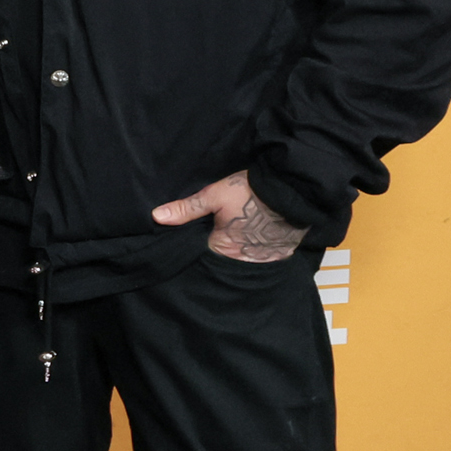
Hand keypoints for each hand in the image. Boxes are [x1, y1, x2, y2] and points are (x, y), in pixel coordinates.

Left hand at [153, 170, 305, 262]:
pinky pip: (263, 256)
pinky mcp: (282, 254)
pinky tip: (255, 235)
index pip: (202, 252)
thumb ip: (186, 209)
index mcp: (223, 249)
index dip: (198, 242)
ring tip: (238, 232)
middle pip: (223, 257)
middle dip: (219, 245)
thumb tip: (157, 217)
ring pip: (244, 258)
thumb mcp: (213, 196)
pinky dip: (258, 248)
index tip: (198, 232)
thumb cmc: (250, 192)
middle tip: (220, 229)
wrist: (293, 189)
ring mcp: (265, 259)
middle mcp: (244, 260)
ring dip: (240, 248)